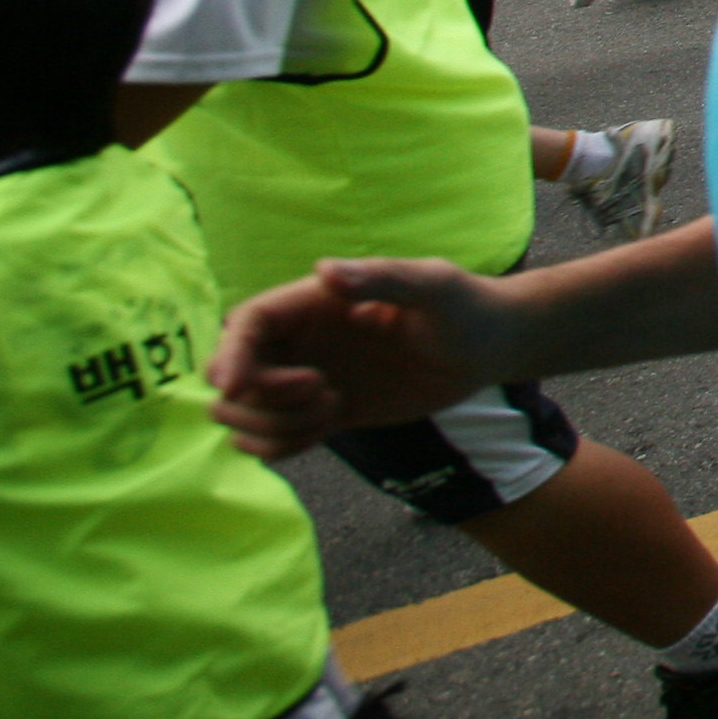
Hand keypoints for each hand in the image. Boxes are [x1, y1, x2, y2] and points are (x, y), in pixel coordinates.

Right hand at [212, 258, 520, 458]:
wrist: (488, 348)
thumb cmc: (466, 305)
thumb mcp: (432, 285)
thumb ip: (382, 278)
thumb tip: (324, 271)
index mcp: (315, 302)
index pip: (245, 324)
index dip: (229, 355)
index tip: (236, 386)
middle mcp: (302, 341)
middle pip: (230, 375)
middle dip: (257, 396)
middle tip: (320, 391)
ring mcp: (307, 380)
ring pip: (243, 414)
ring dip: (272, 425)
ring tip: (333, 410)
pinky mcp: (321, 415)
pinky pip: (271, 441)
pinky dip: (281, 447)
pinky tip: (328, 429)